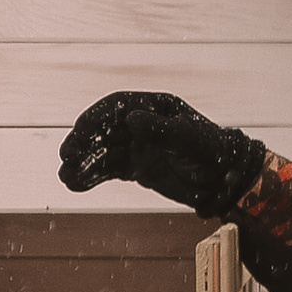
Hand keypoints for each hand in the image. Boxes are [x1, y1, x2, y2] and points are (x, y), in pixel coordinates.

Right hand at [58, 90, 268, 218]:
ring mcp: (137, 146)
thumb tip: (131, 118)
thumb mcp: (188, 139)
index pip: (118, 107)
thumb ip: (161, 130)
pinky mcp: (136, 167)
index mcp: (154, 108)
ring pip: (103, 152)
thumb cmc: (212, 152)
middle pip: (105, 130)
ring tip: (66, 176)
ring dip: (84, 163)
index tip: (79, 130)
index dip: (96, 118)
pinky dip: (92, 177)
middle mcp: (142, 124)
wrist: (225, 181)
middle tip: (67, 157)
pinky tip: (76, 184)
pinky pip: (109, 170)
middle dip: (84, 143)